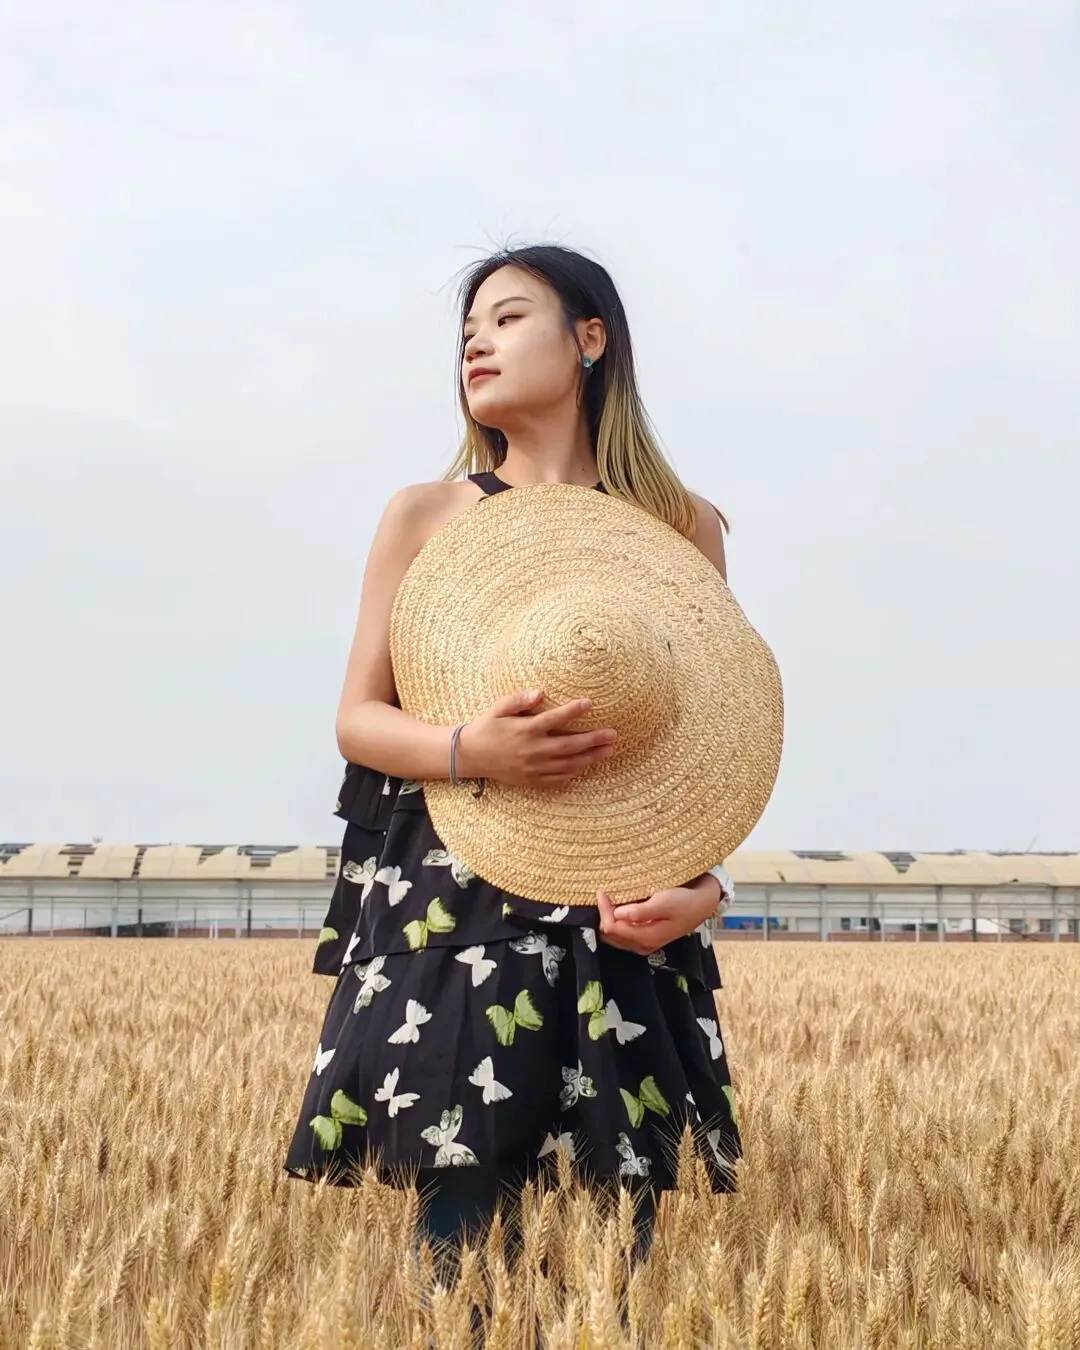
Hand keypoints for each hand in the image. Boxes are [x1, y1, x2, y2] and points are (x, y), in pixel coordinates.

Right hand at [456, 689, 616, 786]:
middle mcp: (532, 750)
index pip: (554, 718)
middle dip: (593, 739)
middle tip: (613, 734)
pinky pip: (558, 779)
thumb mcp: (498, 708)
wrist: (470, 756)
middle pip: (569, 745)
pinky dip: (574, 773)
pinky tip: (586, 766)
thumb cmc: (486, 728)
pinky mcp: (531, 780)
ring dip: (590, 758)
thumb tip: (540, 692)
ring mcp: (533, 767)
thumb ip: (519, 700)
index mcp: (525, 730)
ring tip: (608, 751)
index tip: (589, 702)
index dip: (572, 710)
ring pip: (568, 764)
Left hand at [596, 875, 721, 955]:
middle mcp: (642, 945)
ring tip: (611, 900)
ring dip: (609, 918)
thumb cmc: (684, 902)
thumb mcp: (663, 902)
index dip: (604, 909)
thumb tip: (617, 914)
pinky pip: (622, 934)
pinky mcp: (645, 938)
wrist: (700, 905)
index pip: (612, 928)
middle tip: (606, 895)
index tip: (602, 891)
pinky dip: (616, 922)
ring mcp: (643, 944)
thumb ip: (640, 911)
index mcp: (646, 937)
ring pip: (614, 936)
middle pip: (610, 934)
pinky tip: (619, 909)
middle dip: (604, 915)